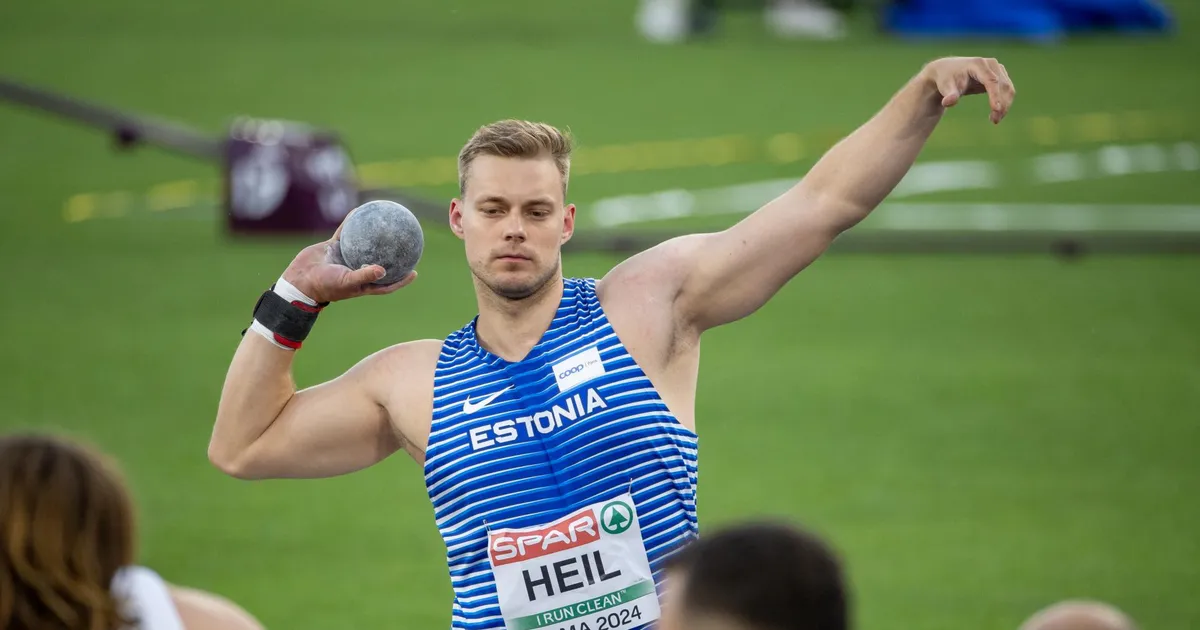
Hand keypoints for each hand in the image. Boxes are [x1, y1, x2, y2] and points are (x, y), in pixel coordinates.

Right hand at [280, 210, 416, 303]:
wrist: (299, 279)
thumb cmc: (325, 286)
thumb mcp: (346, 282)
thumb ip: (364, 276)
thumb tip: (383, 270)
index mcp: (362, 283)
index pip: (387, 283)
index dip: (401, 279)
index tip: (414, 272)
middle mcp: (356, 270)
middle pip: (379, 262)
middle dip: (392, 255)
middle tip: (406, 244)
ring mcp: (345, 257)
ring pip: (364, 244)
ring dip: (374, 235)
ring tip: (386, 222)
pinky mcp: (334, 247)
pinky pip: (346, 232)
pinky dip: (352, 223)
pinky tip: (360, 211)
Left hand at [923, 57, 1015, 123]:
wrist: (948, 71)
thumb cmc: (947, 79)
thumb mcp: (946, 87)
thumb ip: (950, 95)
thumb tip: (948, 102)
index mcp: (978, 64)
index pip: (991, 80)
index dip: (995, 95)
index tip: (996, 110)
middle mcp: (991, 64)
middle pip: (1002, 85)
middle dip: (1001, 103)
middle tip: (995, 121)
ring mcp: (997, 68)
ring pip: (1008, 88)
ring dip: (1005, 105)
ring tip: (995, 120)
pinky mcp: (1000, 75)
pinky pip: (1007, 89)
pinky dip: (1005, 102)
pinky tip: (996, 113)